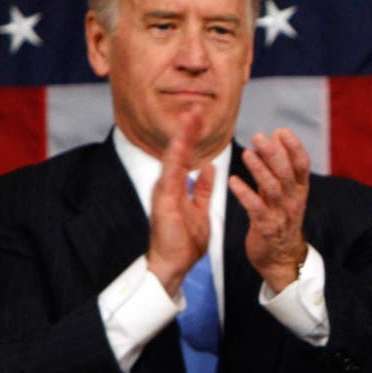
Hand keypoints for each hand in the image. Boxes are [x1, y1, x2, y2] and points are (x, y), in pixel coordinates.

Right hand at [146, 113, 212, 295]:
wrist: (172, 266)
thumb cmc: (183, 242)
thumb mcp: (199, 209)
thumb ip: (202, 189)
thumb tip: (208, 168)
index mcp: (177, 187)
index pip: (186, 155)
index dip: (192, 136)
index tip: (201, 116)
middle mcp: (168, 186)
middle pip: (177, 152)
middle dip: (187, 130)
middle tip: (196, 107)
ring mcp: (163, 193)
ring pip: (172, 159)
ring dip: (181, 138)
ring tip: (190, 117)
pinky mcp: (163, 203)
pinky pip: (170, 178)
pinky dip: (175, 159)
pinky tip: (181, 144)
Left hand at [229, 127, 310, 292]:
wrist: (280, 256)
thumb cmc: (280, 218)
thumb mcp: (284, 192)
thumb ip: (279, 166)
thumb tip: (276, 136)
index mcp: (299, 189)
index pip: (302, 164)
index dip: (294, 147)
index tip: (281, 131)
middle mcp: (293, 200)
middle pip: (286, 173)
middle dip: (273, 153)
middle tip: (258, 137)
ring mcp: (281, 214)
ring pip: (273, 188)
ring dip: (259, 169)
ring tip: (247, 153)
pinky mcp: (266, 227)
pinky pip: (256, 208)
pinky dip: (244, 193)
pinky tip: (233, 181)